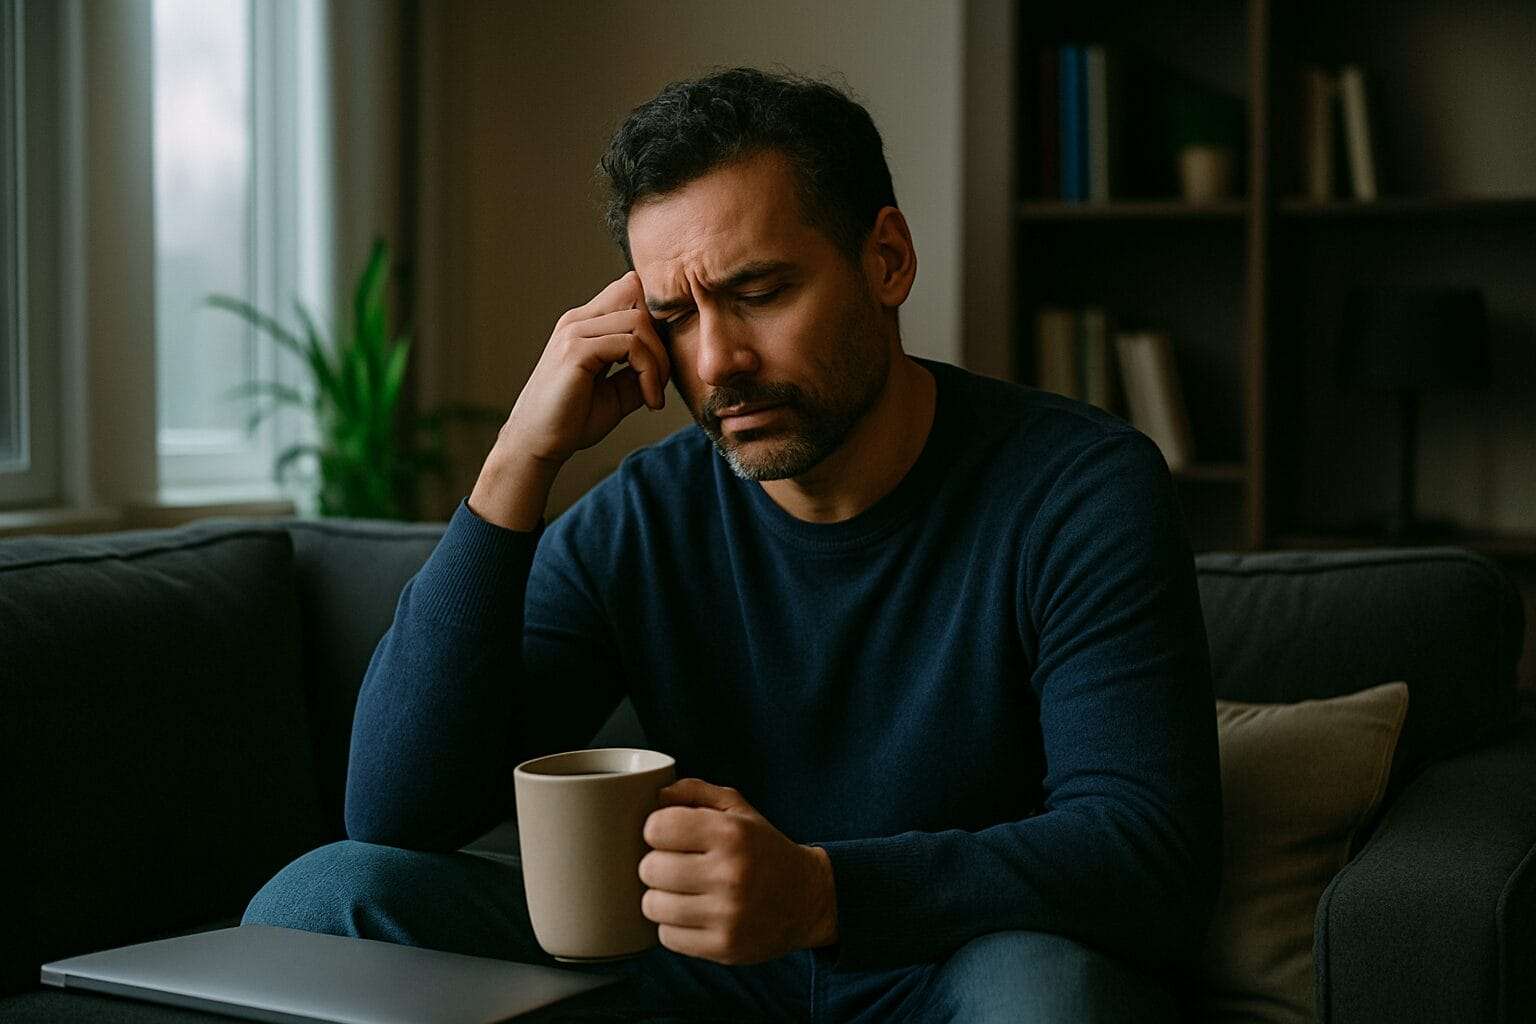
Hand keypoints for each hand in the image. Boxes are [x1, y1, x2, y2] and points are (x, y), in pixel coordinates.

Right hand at [470, 271, 669, 528]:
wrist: (536, 444)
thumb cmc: (572, 420)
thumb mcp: (616, 392)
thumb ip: (638, 370)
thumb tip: (666, 361)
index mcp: (585, 325)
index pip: (628, 291)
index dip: (654, 321)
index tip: (658, 363)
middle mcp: (578, 321)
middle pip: (638, 303)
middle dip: (661, 344)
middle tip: (660, 383)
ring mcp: (575, 333)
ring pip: (638, 322)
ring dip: (658, 361)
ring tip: (653, 394)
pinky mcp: (576, 351)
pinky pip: (630, 346)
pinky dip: (649, 373)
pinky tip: (648, 400)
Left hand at [638, 778, 838, 964]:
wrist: (807, 899)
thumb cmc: (762, 849)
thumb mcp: (738, 809)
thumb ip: (696, 792)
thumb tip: (658, 796)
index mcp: (731, 834)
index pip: (656, 828)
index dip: (658, 830)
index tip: (672, 836)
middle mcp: (730, 873)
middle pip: (649, 868)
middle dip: (658, 864)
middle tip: (678, 865)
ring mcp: (727, 915)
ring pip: (652, 905)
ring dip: (662, 897)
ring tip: (684, 891)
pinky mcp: (724, 947)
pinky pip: (667, 936)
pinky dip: (674, 925)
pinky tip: (694, 914)